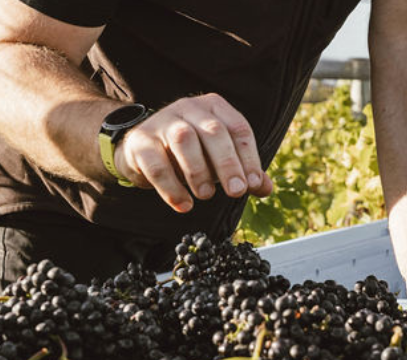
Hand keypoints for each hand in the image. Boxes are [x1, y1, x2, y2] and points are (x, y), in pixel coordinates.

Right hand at [111, 94, 273, 211]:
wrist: (143, 151)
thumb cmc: (190, 153)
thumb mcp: (218, 158)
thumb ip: (242, 171)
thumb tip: (266, 188)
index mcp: (214, 107)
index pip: (238, 128)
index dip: (249, 158)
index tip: (254, 184)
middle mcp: (189, 108)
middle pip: (213, 131)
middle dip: (228, 163)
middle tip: (236, 192)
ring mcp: (163, 121)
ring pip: (184, 139)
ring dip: (198, 171)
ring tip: (206, 196)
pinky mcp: (140, 141)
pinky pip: (156, 163)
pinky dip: (171, 187)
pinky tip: (183, 204)